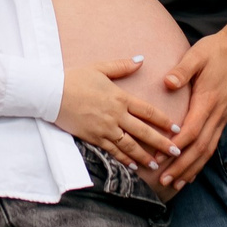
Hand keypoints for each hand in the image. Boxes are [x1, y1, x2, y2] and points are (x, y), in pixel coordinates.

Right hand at [57, 56, 183, 170]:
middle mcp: (116, 115)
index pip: (148, 111)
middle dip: (161, 143)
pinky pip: (113, 151)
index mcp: (120, 97)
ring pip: (130, 145)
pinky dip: (125, 159)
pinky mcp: (93, 138)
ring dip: (145, 156)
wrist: (50, 93)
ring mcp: (105, 128)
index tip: (177, 128)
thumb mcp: (100, 68)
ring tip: (158, 164)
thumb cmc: (74, 78)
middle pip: (143, 131)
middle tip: (176, 152)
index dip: (163, 121)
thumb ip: (122, 66)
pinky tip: (134, 166)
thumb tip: (141, 59)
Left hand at [154, 29, 226, 190]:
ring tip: (176, 184)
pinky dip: (201, 160)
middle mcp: (217, 114)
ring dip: (192, 168)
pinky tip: (192, 170)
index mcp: (208, 100)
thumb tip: (168, 83)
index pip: (192, 130)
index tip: (159, 158)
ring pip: (207, 150)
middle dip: (182, 167)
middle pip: (199, 148)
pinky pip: (212, 144)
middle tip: (164, 181)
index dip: (176, 146)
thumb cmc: (217, 51)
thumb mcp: (197, 54)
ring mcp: (222, 118)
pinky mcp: (223, 118)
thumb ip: (182, 70)